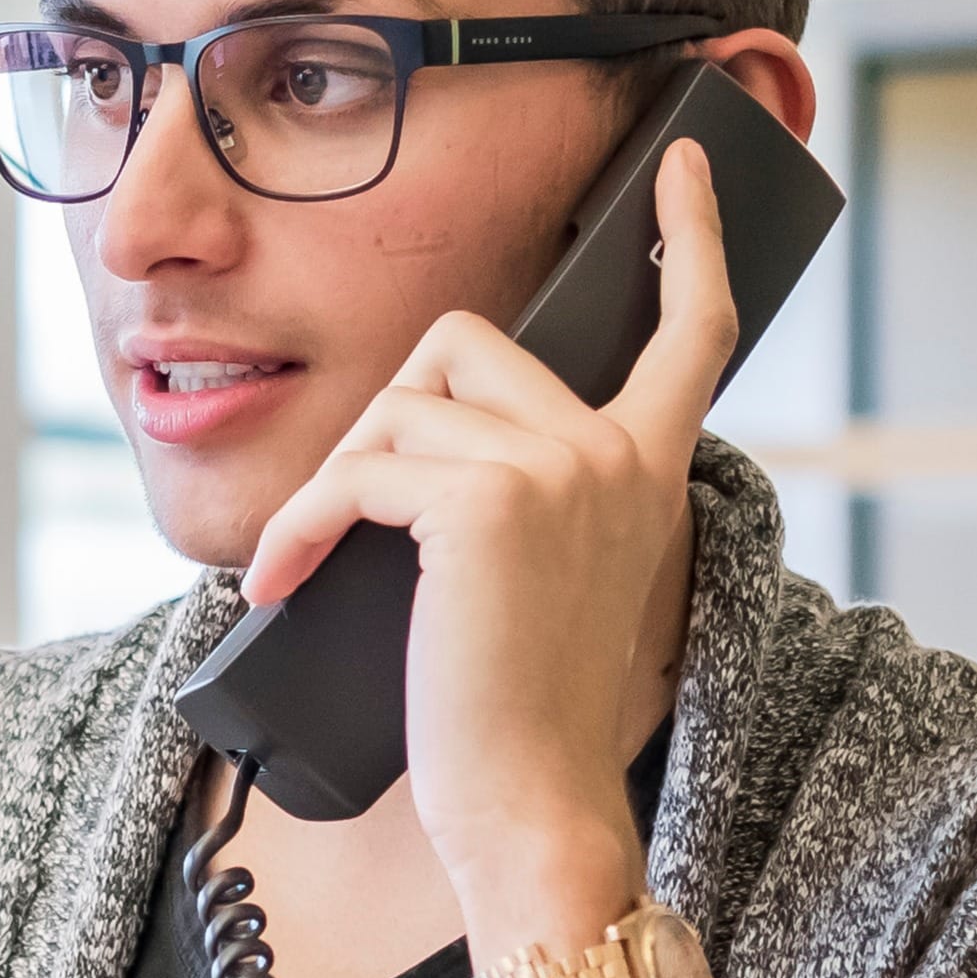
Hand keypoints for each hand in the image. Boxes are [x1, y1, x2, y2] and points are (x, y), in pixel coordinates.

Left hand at [237, 132, 732, 942]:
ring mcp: (561, 467)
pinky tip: (285, 579)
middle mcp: (618, 453)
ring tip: (313, 564)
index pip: (690, 332)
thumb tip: (436, 449)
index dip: (687, 239)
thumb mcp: (557, 586)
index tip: (683, 169)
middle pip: (468, 343)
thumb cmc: (529, 720)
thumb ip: (539, 498)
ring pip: (401, 405)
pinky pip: (359, 469)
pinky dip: (303, 523)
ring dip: (336, 482)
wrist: (534, 808)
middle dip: (389, 412)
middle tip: (357, 509)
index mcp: (652, 472)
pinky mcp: (486, 499)